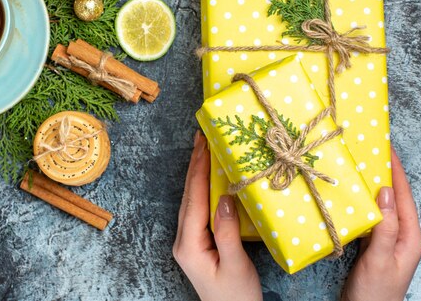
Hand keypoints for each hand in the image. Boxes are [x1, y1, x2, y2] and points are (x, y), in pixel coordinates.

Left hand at [173, 131, 261, 300]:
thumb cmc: (236, 298)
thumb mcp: (237, 265)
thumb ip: (228, 232)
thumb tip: (225, 197)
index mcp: (189, 245)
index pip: (194, 200)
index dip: (199, 171)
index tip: (204, 145)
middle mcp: (183, 240)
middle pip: (189, 196)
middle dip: (195, 165)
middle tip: (201, 137)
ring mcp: (189, 241)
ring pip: (192, 200)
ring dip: (198, 174)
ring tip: (204, 149)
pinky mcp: (198, 242)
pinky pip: (199, 209)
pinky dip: (204, 189)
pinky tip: (210, 177)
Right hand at [342, 148, 420, 300]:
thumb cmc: (375, 293)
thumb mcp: (379, 259)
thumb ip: (385, 227)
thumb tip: (387, 192)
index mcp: (410, 236)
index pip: (404, 196)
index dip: (396, 171)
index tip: (386, 149)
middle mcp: (401, 234)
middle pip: (395, 197)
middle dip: (385, 174)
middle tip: (369, 151)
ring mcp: (387, 239)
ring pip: (381, 206)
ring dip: (372, 187)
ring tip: (359, 166)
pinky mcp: (373, 244)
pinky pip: (370, 217)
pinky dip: (362, 203)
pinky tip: (352, 195)